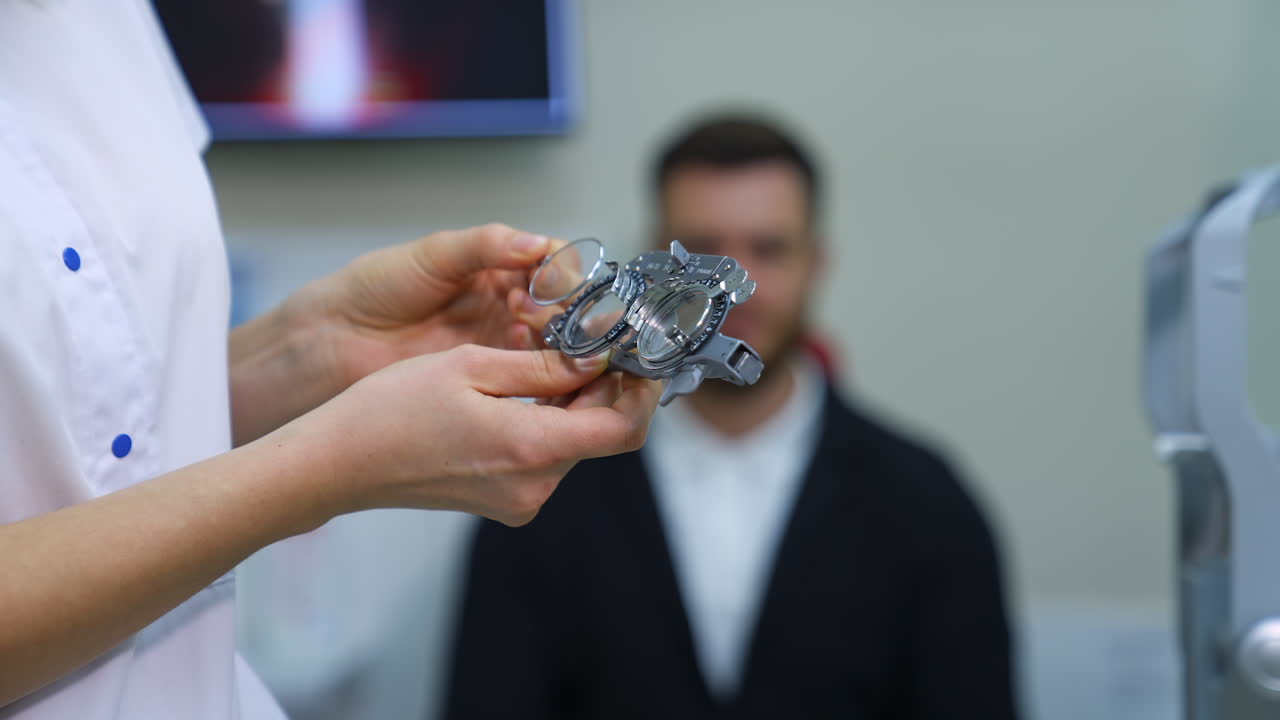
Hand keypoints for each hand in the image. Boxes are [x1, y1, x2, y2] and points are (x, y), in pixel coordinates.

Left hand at [232, 224, 568, 445]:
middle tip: (557, 321)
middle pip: (565, 308)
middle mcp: (509, 304)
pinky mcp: (492, 379)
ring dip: (560, 346)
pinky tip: (540, 375)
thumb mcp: (431, 256)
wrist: (333, 342)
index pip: (555, 265)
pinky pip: (534, 379)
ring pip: (556, 345)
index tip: (561, 286)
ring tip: (544, 345)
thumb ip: (485, 245)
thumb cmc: (374, 290)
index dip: (566, 275)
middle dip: (569, 313)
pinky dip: (545, 377)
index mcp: (499, 265)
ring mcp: (502, 342)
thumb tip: (537, 242)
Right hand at [301, 344, 660, 525]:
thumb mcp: (470, 367)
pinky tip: (528, 386)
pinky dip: (549, 420)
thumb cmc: (391, 410)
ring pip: (572, 443)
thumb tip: (594, 361)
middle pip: (600, 435)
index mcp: (531, 449)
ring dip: (576, 402)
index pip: (622, 430)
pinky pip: (544, 455)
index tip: (641, 356)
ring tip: (557, 355)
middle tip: (598, 340)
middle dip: (607, 389)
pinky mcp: (502, 500)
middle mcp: (534, 486)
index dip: (642, 392)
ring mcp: (518, 499)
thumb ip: (541, 368)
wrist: (338, 464)